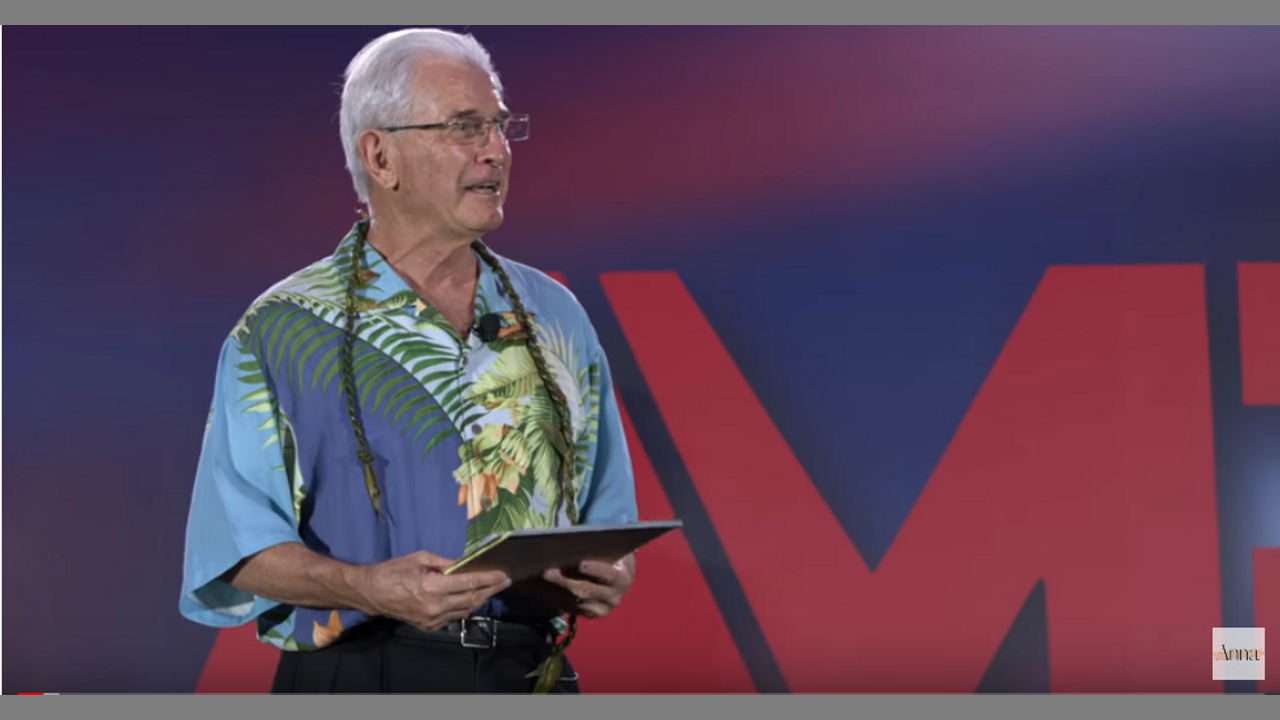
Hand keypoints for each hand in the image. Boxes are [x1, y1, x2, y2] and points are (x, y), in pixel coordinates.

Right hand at [354, 551, 510, 631]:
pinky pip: (454, 617)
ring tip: (492, 588)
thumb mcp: (420, 559)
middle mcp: (435, 607)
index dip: (489, 579)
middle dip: (491, 589)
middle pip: (472, 599)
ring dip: (480, 599)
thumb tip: (465, 565)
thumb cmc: (393, 571)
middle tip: (505, 581)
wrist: (371, 593)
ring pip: (465, 610)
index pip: (469, 584)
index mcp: (433, 588)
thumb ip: (446, 563)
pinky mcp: (429, 626)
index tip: (504, 574)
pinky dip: (465, 607)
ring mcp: (432, 620)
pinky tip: (471, 598)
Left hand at [542, 554, 633, 618]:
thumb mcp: (611, 549)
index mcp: (622, 577)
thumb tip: (574, 542)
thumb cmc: (611, 555)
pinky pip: (569, 608)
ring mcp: (601, 608)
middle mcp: (614, 596)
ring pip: (574, 602)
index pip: (608, 574)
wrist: (617, 575)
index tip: (579, 563)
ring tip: (538, 579)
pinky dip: (554, 598)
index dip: (594, 569)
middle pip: (585, 590)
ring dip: (554, 590)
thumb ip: (599, 548)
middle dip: (564, 580)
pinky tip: (541, 589)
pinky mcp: (589, 614)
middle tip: (546, 571)